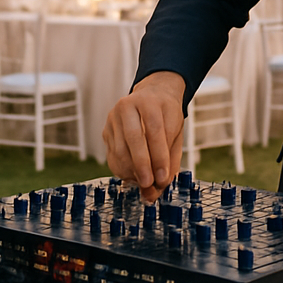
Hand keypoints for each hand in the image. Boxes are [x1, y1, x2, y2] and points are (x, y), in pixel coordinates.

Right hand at [102, 71, 185, 201]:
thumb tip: (160, 186)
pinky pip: (112, 155)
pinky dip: (123, 170)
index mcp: (150, 101)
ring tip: (144, 182)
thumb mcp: (176, 130)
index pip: (154, 130)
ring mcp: (114, 118)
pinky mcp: (106, 130)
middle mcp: (128, 106)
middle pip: (134, 138)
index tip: (163, 177)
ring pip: (120, 149)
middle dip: (142, 166)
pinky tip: (133, 177)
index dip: (159, 156)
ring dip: (132, 171)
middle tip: (149, 184)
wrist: (152, 96)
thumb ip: (171, 157)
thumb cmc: (166, 115)